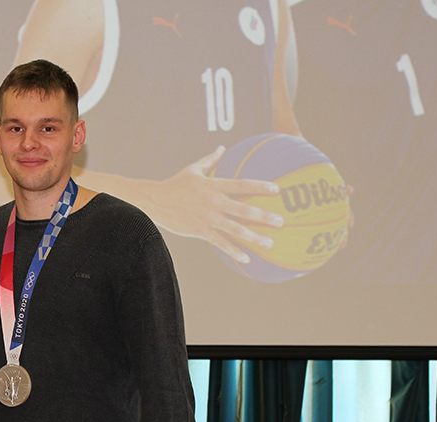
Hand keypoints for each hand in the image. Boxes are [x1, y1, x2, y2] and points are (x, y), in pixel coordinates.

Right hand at [146, 146, 284, 263]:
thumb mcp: (193, 169)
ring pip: (235, 229)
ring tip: (270, 243)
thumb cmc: (175, 184)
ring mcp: (208, 218)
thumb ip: (210, 160)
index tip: (277, 189)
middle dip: (263, 216)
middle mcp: (214, 203)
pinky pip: (221, 243)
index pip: (242, 185)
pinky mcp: (201, 231)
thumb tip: (222, 148)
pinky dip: (234, 251)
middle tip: (281, 221)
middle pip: (243, 209)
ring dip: (254, 237)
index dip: (260, 186)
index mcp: (214, 185)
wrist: (156, 201)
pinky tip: (247, 259)